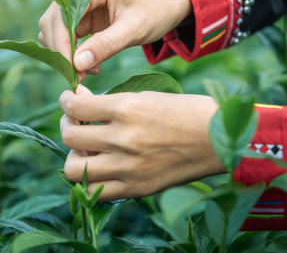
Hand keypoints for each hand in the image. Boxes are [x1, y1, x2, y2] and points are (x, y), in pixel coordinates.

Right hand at [38, 0, 190, 80]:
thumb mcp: (135, 28)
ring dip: (66, 53)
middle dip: (62, 50)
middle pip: (53, 21)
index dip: (62, 42)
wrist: (168, 5)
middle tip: (78, 76)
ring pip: (55, 30)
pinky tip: (92, 65)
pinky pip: (66, 37)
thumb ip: (106, 45)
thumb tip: (76, 65)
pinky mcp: (81, 16)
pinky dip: (73, 53)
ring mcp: (78, 2)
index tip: (70, 69)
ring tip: (89, 71)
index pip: (64, 13)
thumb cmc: (156, 10)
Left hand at [59, 85, 224, 200]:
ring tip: (86, 148)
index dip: (66, 101)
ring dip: (74, 156)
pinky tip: (100, 167)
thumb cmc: (185, 111)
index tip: (70, 100)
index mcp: (127, 108)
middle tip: (76, 123)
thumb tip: (78, 100)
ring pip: (74, 169)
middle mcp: (124, 138)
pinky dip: (91, 179)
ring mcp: (129, 167)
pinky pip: (96, 191)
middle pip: (69, 136)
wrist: (220, 139)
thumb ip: (110, 102)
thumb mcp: (146, 96)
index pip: (74, 107)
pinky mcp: (137, 188)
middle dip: (67, 126)